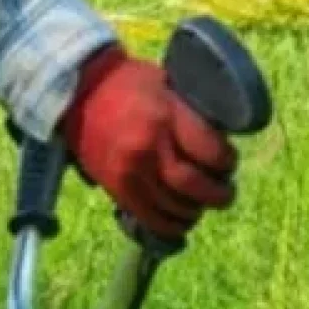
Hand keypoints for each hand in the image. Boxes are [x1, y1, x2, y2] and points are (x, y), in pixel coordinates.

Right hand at [59, 44, 237, 239]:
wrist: (79, 91)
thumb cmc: (129, 83)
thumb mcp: (168, 86)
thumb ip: (191, 115)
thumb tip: (220, 143)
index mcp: (165, 118)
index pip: (210, 152)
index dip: (227, 162)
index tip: (229, 162)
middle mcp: (147, 149)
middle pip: (194, 186)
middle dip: (218, 195)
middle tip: (225, 193)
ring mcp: (129, 173)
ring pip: (174, 207)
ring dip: (195, 210)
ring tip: (202, 203)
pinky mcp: (116, 189)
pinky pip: (150, 219)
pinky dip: (171, 225)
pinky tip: (181, 219)